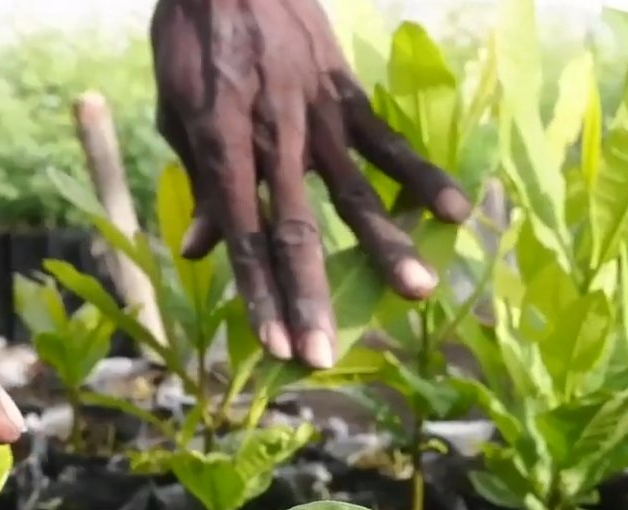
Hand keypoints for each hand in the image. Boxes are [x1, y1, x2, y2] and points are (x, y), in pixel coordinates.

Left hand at [150, 0, 470, 368]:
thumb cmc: (192, 35)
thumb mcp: (175, 108)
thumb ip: (196, 179)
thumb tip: (199, 250)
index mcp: (221, 144)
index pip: (243, 235)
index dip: (259, 293)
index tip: (276, 346)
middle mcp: (272, 136)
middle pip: (297, 230)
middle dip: (310, 298)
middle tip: (326, 356)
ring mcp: (315, 114)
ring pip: (355, 191)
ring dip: (385, 246)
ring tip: (417, 293)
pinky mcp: (346, 91)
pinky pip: (388, 140)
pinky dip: (421, 175)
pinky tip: (453, 211)